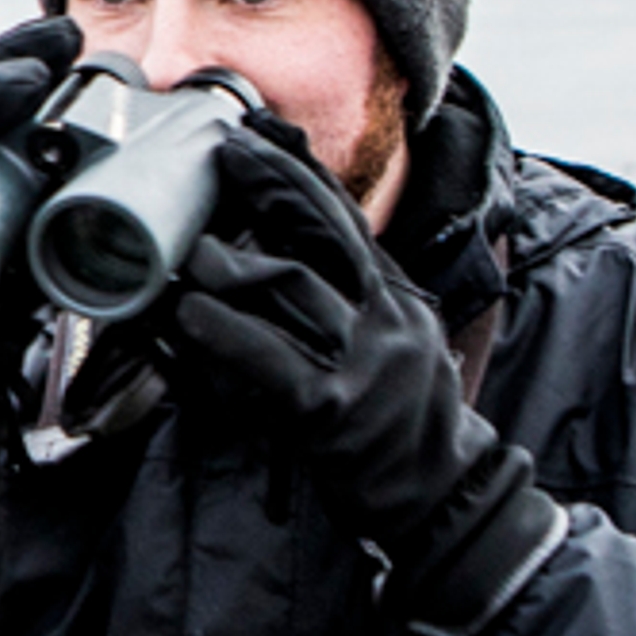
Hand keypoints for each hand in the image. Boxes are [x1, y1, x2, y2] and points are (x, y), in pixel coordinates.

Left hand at [169, 129, 562, 629]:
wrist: (449, 500)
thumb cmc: (406, 426)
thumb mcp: (398, 346)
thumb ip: (355, 301)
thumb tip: (288, 257)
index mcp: (397, 299)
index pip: (345, 218)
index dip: (297, 171)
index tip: (256, 135)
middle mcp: (387, 317)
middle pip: (322, 229)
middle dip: (269, 182)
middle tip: (221, 154)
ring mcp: (365, 361)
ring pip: (291, 286)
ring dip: (229, 260)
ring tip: (186, 246)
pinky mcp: (335, 410)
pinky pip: (271, 361)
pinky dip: (224, 334)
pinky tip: (187, 317)